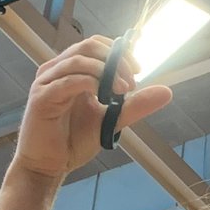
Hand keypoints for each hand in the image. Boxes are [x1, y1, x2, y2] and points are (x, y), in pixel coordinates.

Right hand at [9, 37, 172, 181]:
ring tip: (124, 91)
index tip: (139, 69)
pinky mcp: (42, 97)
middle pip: (88, 46)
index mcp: (71, 70)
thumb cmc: (73, 140)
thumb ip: (135, 105)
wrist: (49, 165)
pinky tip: (105, 96)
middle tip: (132, 81)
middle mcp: (56, 70)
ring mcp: (47, 82)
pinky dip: (91, 83)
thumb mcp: (112, 119)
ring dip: (106, 71)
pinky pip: (69, 80)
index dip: (119, 51)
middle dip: (116, 60)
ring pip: (79, 60)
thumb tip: (166, 91)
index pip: (96, 44)